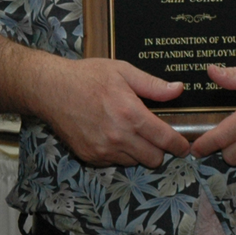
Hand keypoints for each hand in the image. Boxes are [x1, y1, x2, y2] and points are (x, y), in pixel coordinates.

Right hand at [34, 57, 187, 167]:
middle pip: (153, 159)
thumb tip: (178, 90)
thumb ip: (152, 85)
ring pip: (134, 162)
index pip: (164, 140)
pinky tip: (111, 136)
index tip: (184, 147)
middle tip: (155, 137)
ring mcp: (103, 150)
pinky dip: (118, 154)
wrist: (51, 89)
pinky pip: (114, 162)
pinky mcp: (90, 157)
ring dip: (138, 152)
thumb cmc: (87, 77)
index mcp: (130, 115)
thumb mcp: (123, 71)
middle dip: (159, 150)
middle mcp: (118, 137)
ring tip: (129, 132)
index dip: (179, 145)